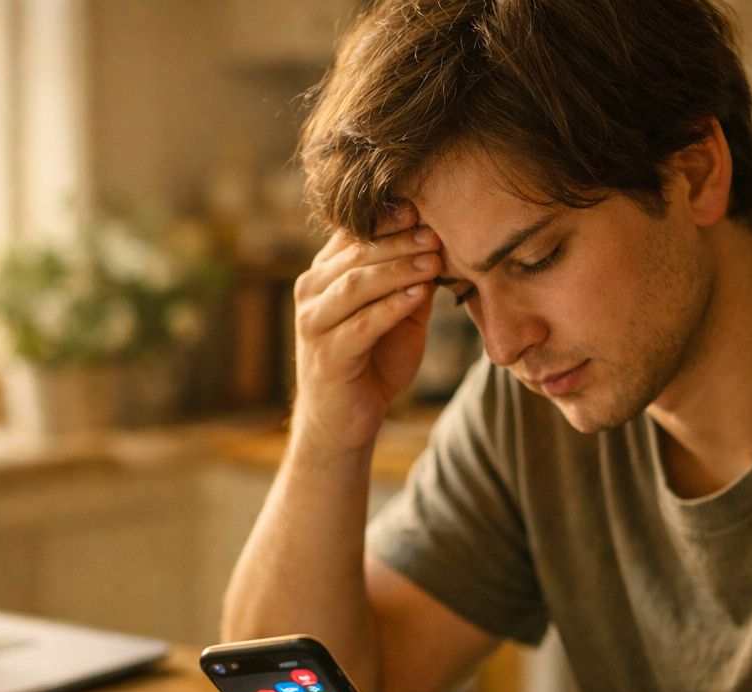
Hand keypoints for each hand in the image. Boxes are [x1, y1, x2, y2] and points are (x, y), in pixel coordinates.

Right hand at [290, 205, 440, 454]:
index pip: (352, 235)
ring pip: (356, 284)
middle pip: (356, 255)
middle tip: (435, 233)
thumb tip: (440, 245)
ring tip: (433, 260)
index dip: (386, 219)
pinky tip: (419, 296)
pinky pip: (361, 324)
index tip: (422, 209)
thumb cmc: (372, 363)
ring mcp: (314, 323)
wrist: (344, 422)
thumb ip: (412, 283)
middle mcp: (311, 292)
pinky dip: (391, 307)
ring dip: (398, 269)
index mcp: (324, 275)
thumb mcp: (398, 316)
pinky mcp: (326, 355)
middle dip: (399, 241)